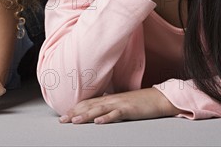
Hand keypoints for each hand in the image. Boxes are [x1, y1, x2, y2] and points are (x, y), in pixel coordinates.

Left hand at [59, 88, 180, 123]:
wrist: (158, 98)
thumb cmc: (140, 101)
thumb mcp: (122, 103)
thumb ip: (109, 105)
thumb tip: (98, 108)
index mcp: (109, 98)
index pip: (88, 103)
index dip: (74, 109)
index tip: (63, 116)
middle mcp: (111, 99)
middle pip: (90, 106)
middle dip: (75, 113)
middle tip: (62, 120)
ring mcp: (120, 104)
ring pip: (99, 109)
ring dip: (86, 115)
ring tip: (74, 121)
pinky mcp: (129, 109)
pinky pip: (116, 114)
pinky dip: (107, 118)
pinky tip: (99, 122)